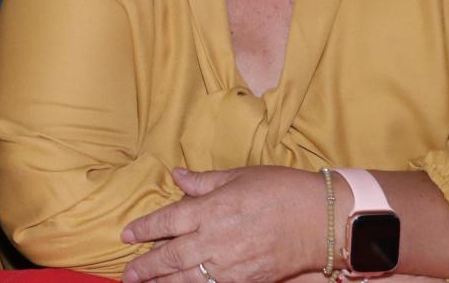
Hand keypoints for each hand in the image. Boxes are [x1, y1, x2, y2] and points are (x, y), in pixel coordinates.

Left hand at [119, 166, 322, 282]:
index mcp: (211, 209)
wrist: (321, 219)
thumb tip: (176, 176)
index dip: (144, 229)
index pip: (167, 221)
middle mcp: (215, 239)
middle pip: (171, 256)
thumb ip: (203, 182)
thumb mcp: (239, 176)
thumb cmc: (281, 190)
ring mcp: (231, 264)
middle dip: (146, 267)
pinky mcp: (247, 280)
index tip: (127, 235)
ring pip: (188, 278)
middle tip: (127, 274)